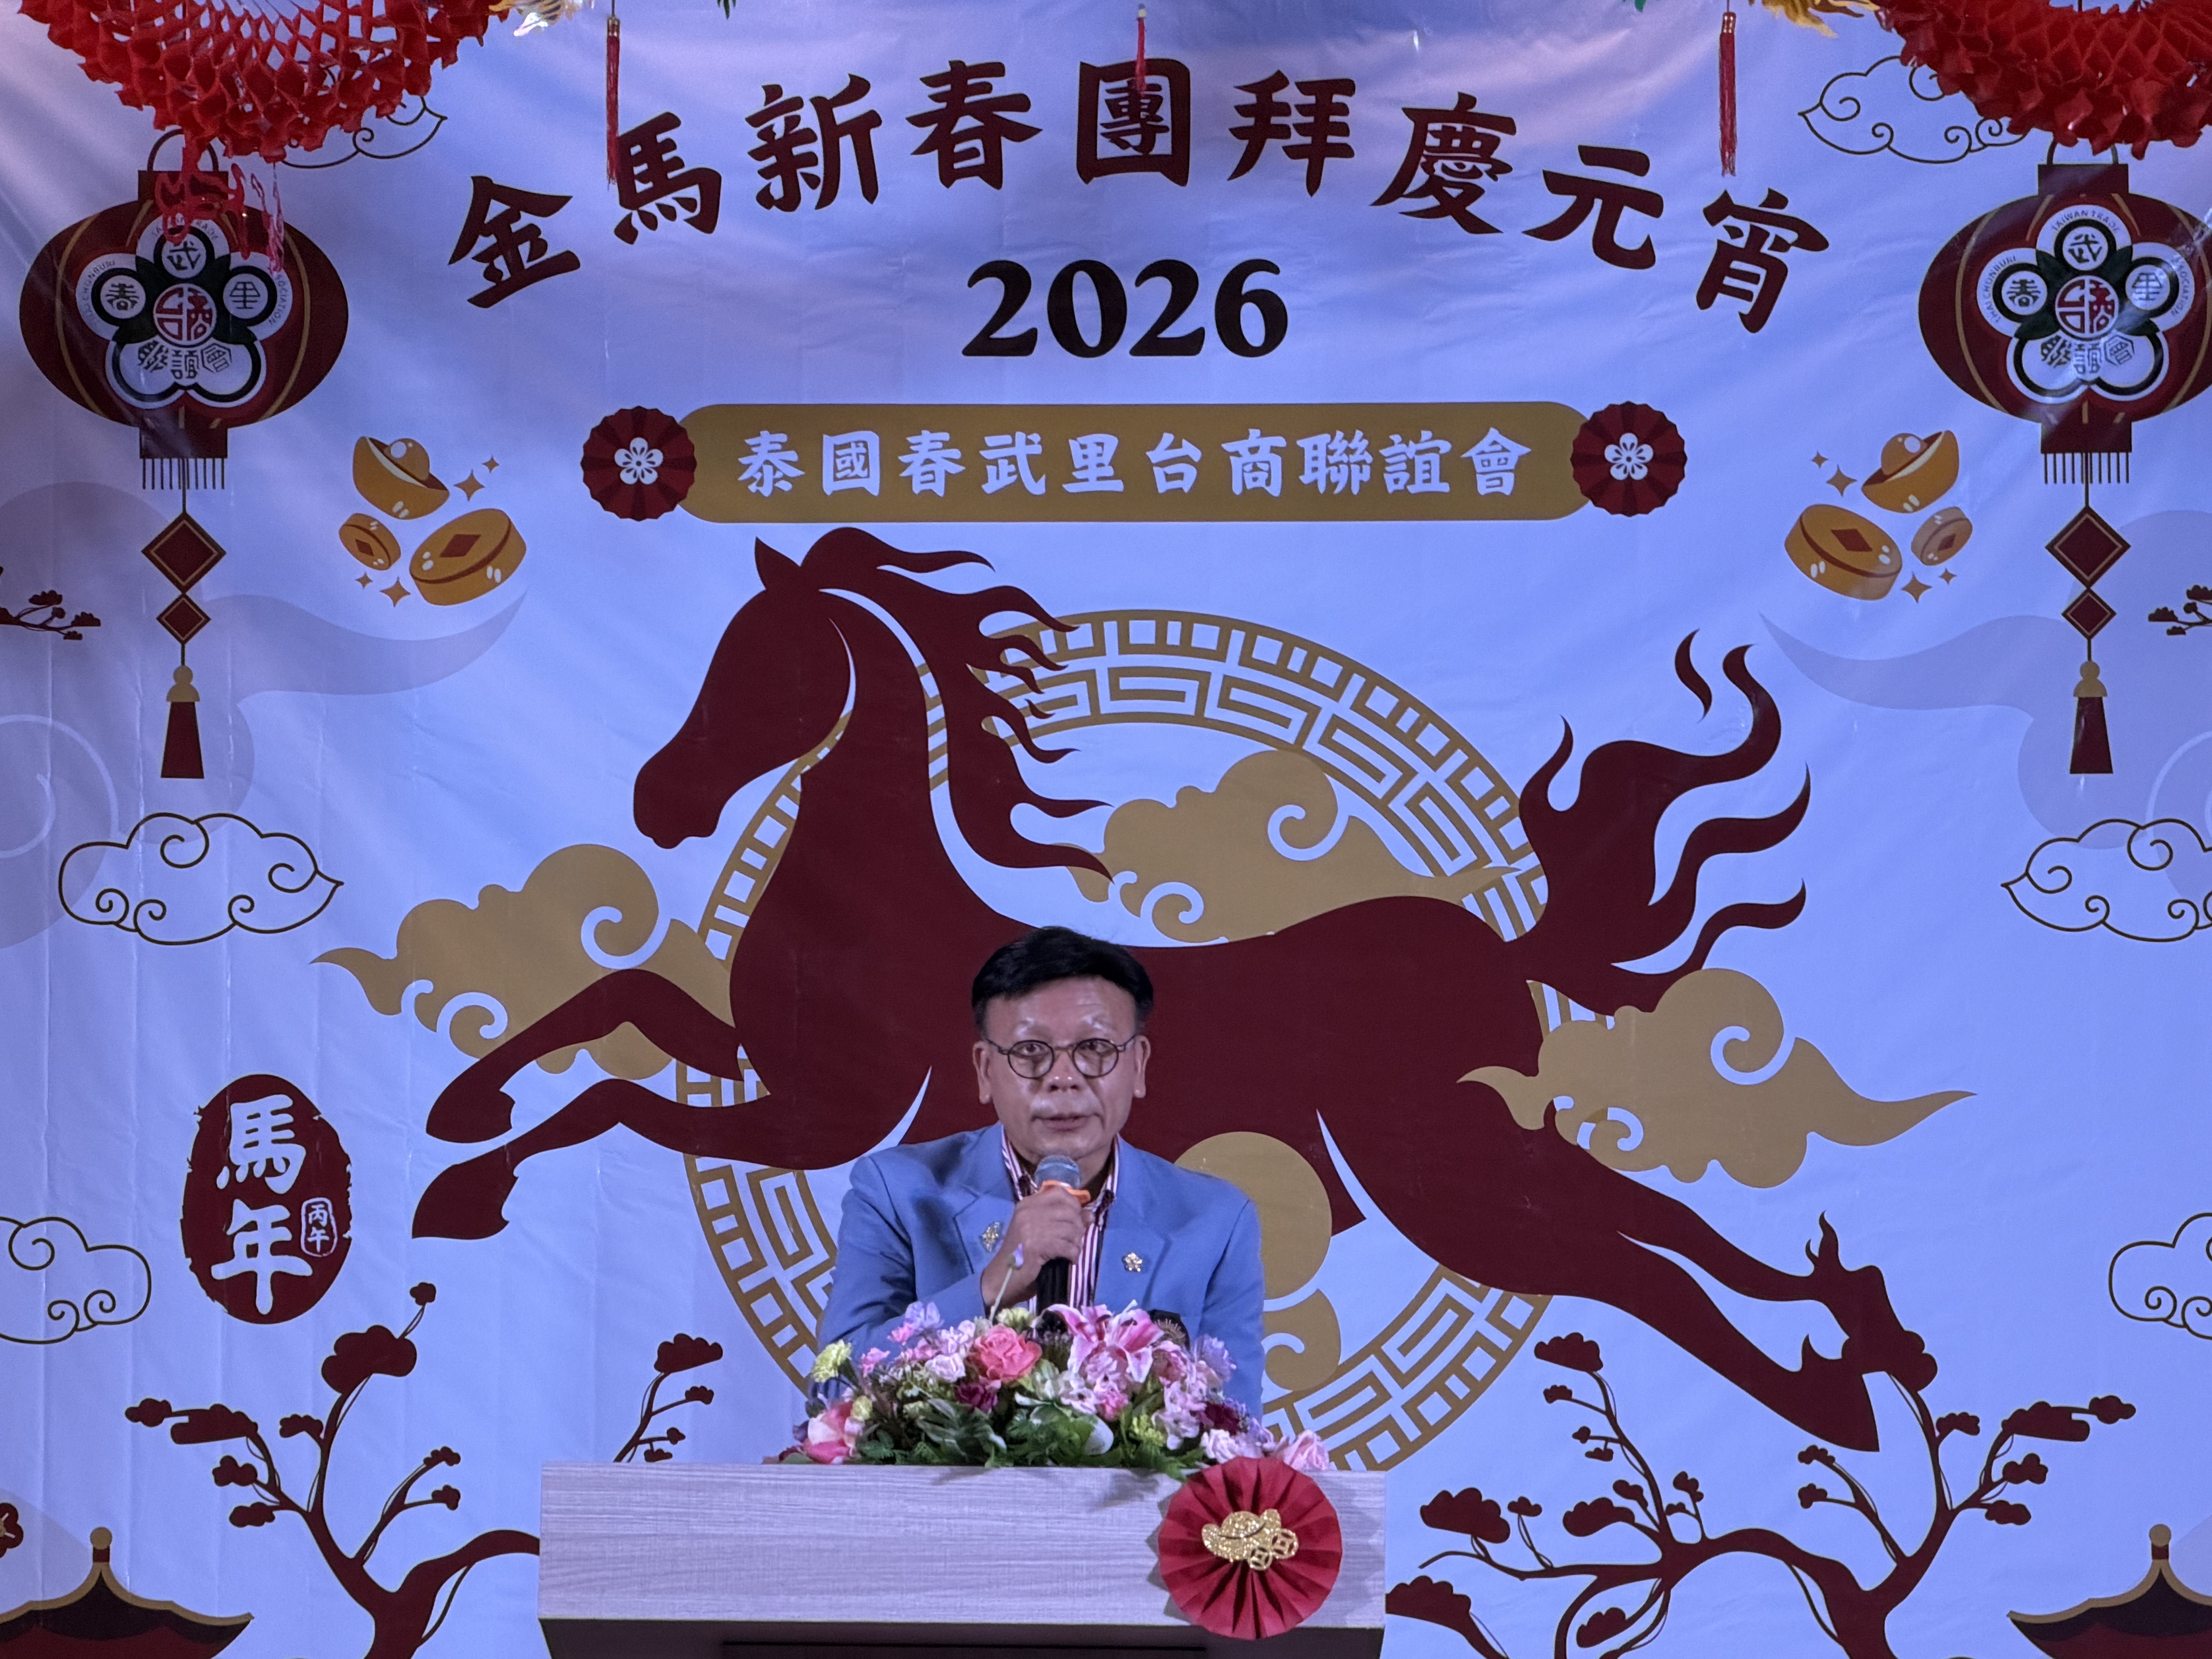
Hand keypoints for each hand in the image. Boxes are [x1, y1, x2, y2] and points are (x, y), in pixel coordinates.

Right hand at [982, 1184, 1087, 1307]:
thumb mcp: (1040, 1232)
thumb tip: (1090, 1214)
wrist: (1002, 1277)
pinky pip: (1067, 1246)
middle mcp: (1028, 1212)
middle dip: (1078, 1226)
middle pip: (1069, 1210)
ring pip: (1071, 1229)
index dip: (1073, 1205)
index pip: (1059, 1192)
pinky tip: (1069, 1260)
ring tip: (1071, 1251)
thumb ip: (1063, 1220)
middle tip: (1074, 1240)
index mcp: (1027, 1204)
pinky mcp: (1036, 1246)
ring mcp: (1031, 1228)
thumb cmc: (1021, 1255)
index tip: (1076, 1219)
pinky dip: (1073, 1254)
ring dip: (1076, 1243)